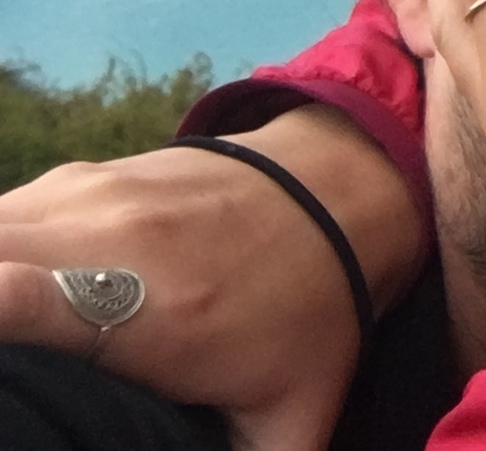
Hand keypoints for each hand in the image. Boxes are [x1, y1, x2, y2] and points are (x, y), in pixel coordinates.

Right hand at [0, 105, 423, 450]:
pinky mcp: (77, 180)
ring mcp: (87, 199)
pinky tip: (12, 306)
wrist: (343, 188)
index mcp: (150, 310)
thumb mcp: (295, 413)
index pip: (20, 298)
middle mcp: (106, 239)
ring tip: (12, 357)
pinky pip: (5, 219)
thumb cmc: (313, 310)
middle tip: (4, 383)